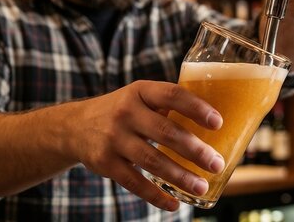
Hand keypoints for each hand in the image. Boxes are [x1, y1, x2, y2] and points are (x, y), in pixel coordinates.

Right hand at [64, 80, 224, 210]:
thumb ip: (168, 104)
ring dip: (180, 176)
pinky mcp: (105, 163)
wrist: (75, 126)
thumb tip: (217, 121)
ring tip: (201, 186)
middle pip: (165, 131)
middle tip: (217, 163)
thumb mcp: (140, 97)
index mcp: (140, 91)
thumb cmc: (123, 111)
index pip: (171, 95)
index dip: (196, 108)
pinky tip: (174, 203)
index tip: (218, 123)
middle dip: (195, 150)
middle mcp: (125, 112)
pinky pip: (134, 182)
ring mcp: (113, 138)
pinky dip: (156, 195)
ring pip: (152, 160)